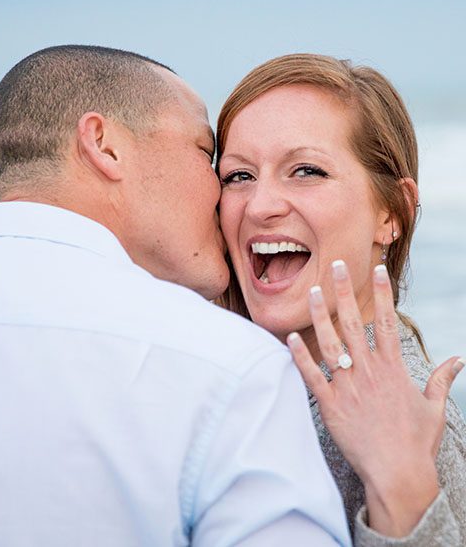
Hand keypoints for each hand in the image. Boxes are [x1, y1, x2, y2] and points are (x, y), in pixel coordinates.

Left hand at [287, 261, 463, 536]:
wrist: (398, 473)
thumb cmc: (416, 443)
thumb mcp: (434, 408)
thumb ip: (442, 380)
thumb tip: (458, 360)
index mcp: (394, 369)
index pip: (386, 322)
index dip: (381, 293)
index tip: (377, 268)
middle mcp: (369, 372)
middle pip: (354, 323)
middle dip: (344, 292)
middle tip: (336, 264)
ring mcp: (349, 387)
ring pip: (330, 343)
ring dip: (321, 316)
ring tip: (312, 290)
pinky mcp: (330, 404)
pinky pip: (311, 375)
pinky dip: (299, 356)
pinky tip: (289, 336)